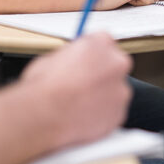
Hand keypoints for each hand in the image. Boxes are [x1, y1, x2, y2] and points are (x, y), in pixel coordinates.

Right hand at [21, 32, 132, 148]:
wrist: (44, 124)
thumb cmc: (42, 92)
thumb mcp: (47, 61)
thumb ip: (68, 56)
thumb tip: (69, 59)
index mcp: (99, 44)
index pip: (103, 40)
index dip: (91, 52)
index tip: (84, 60)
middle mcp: (116, 63)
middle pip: (114, 62)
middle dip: (100, 71)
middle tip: (80, 83)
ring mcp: (121, 89)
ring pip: (114, 88)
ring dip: (101, 93)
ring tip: (77, 104)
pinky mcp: (120, 112)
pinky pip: (113, 109)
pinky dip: (102, 113)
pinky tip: (82, 116)